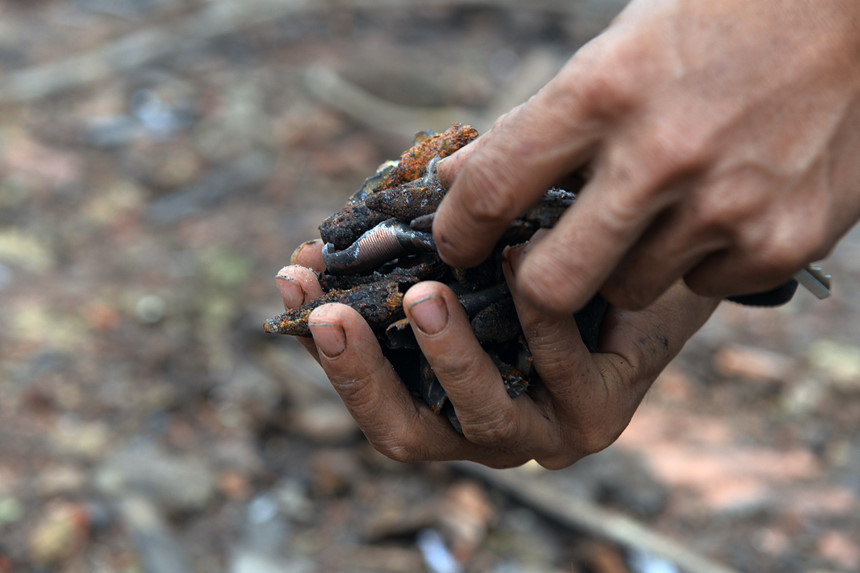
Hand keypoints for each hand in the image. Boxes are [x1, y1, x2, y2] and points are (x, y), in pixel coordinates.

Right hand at [277, 240, 717, 468]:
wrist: (649, 259)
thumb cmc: (546, 256)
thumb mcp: (469, 247)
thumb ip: (405, 247)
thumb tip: (318, 243)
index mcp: (443, 397)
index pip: (368, 389)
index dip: (323, 343)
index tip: (293, 277)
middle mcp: (484, 427)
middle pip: (405, 433)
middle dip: (359, 375)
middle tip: (330, 314)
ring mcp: (542, 430)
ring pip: (480, 414)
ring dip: (447, 354)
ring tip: (426, 291)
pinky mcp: (600, 415)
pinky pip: (559, 367)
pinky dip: (533, 313)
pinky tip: (517, 255)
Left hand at [434, 0, 859, 312]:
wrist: (849, 12)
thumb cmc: (710, 28)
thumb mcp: (612, 57)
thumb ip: (533, 128)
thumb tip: (455, 180)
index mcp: (602, 92)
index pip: (491, 188)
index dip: (456, 231)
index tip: (456, 246)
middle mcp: (661, 155)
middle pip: (550, 283)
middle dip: (532, 282)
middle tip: (540, 264)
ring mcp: (728, 205)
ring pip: (628, 290)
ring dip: (625, 263)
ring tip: (657, 209)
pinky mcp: (784, 240)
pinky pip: (703, 287)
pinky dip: (698, 261)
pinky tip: (721, 208)